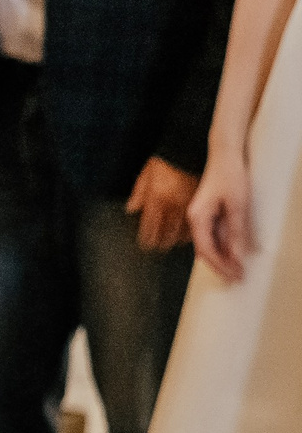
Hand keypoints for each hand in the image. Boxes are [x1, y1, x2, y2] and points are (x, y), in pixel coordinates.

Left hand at [125, 156, 198, 253]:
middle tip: (158, 248)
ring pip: (183, 231)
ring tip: (172, 245)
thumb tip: (131, 209)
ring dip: (176, 240)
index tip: (145, 245)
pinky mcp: (202, 205)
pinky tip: (189, 236)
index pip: (150, 227)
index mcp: (156, 199)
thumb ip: (138, 193)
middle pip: (166, 233)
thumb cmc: (166, 161)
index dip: (147, 239)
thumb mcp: (146, 174)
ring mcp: (188, 206)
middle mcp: (172, 206)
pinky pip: (197, 223)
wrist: (188, 150)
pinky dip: (192, 232)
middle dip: (161, 243)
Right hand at [188, 148, 253, 280]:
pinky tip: (233, 252)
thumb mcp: (237, 205)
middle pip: (204, 250)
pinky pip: (213, 235)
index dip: (221, 266)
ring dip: (222, 257)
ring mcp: (201, 216)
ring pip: (208, 244)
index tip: (235, 276)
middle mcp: (195, 219)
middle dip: (220, 266)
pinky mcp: (209, 212)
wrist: (226, 155)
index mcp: (197, 218)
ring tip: (237, 268)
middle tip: (237, 277)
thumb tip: (237, 255)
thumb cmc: (229, 176)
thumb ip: (236, 232)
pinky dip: (223, 247)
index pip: (206, 250)